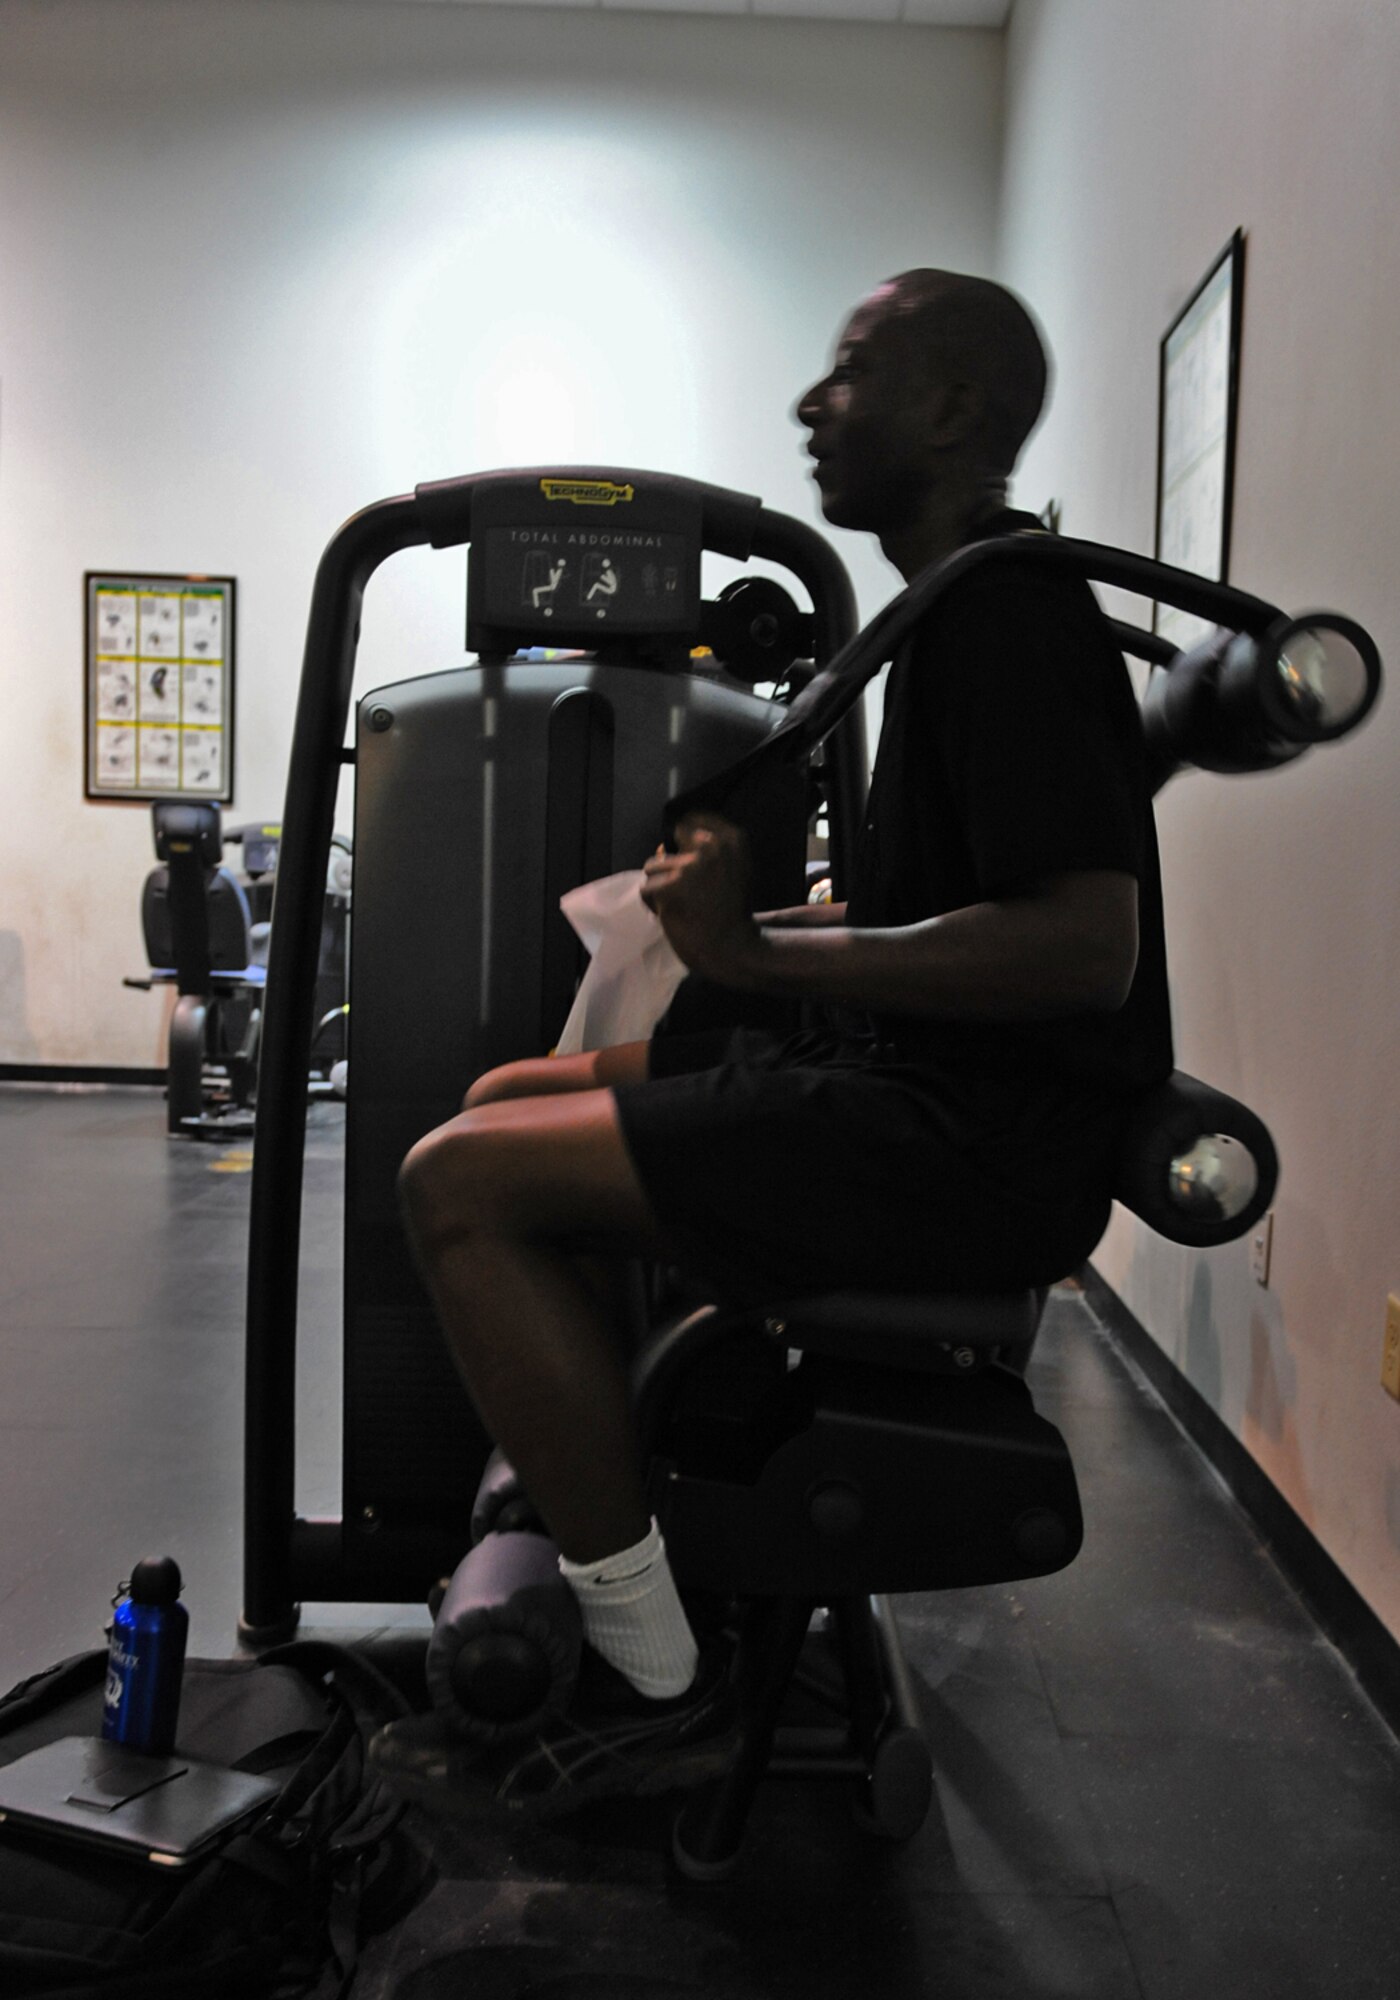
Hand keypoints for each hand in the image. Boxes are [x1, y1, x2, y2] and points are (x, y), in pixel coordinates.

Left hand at [640, 813, 760, 983]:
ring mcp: (689, 867)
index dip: (683, 843)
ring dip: (660, 887)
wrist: (734, 947)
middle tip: (689, 894)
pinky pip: (646, 890)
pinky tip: (673, 915)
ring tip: (680, 904)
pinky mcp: (669, 888)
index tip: (690, 864)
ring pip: (653, 868)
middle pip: (668, 847)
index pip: (690, 821)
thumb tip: (662, 844)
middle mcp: (711, 846)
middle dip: (672, 869)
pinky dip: (654, 905)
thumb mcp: (734, 869)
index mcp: (733, 839)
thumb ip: (706, 851)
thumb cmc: (732, 911)